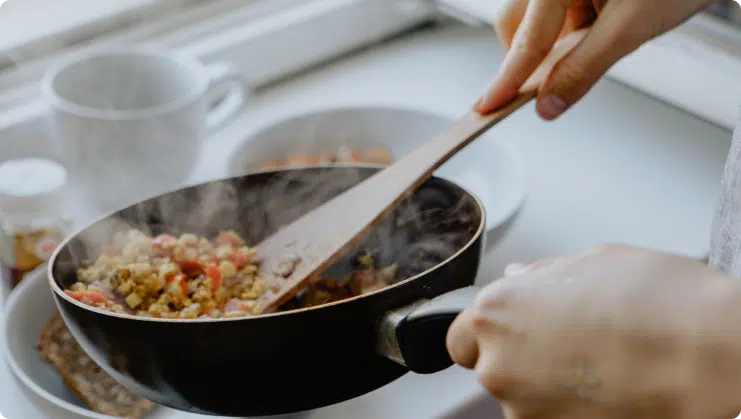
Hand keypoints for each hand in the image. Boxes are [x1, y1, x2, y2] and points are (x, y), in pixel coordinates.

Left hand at [447, 245, 740, 418]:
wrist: (708, 360)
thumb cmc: (660, 304)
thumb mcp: (594, 261)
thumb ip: (543, 274)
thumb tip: (521, 278)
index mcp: (496, 313)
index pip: (461, 337)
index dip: (489, 333)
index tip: (514, 330)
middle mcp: (499, 366)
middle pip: (492, 367)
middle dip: (521, 356)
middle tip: (570, 342)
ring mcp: (526, 410)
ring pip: (524, 398)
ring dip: (548, 386)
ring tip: (600, 365)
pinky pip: (552, 418)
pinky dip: (571, 409)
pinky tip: (609, 389)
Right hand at [475, 0, 711, 118]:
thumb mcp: (631, 27)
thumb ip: (584, 68)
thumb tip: (549, 103)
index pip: (525, 41)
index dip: (506, 80)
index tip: (486, 106)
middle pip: (517, 24)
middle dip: (533, 55)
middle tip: (555, 77)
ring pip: (539, 20)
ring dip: (561, 40)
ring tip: (607, 31)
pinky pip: (560, 11)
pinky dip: (577, 27)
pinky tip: (609, 20)